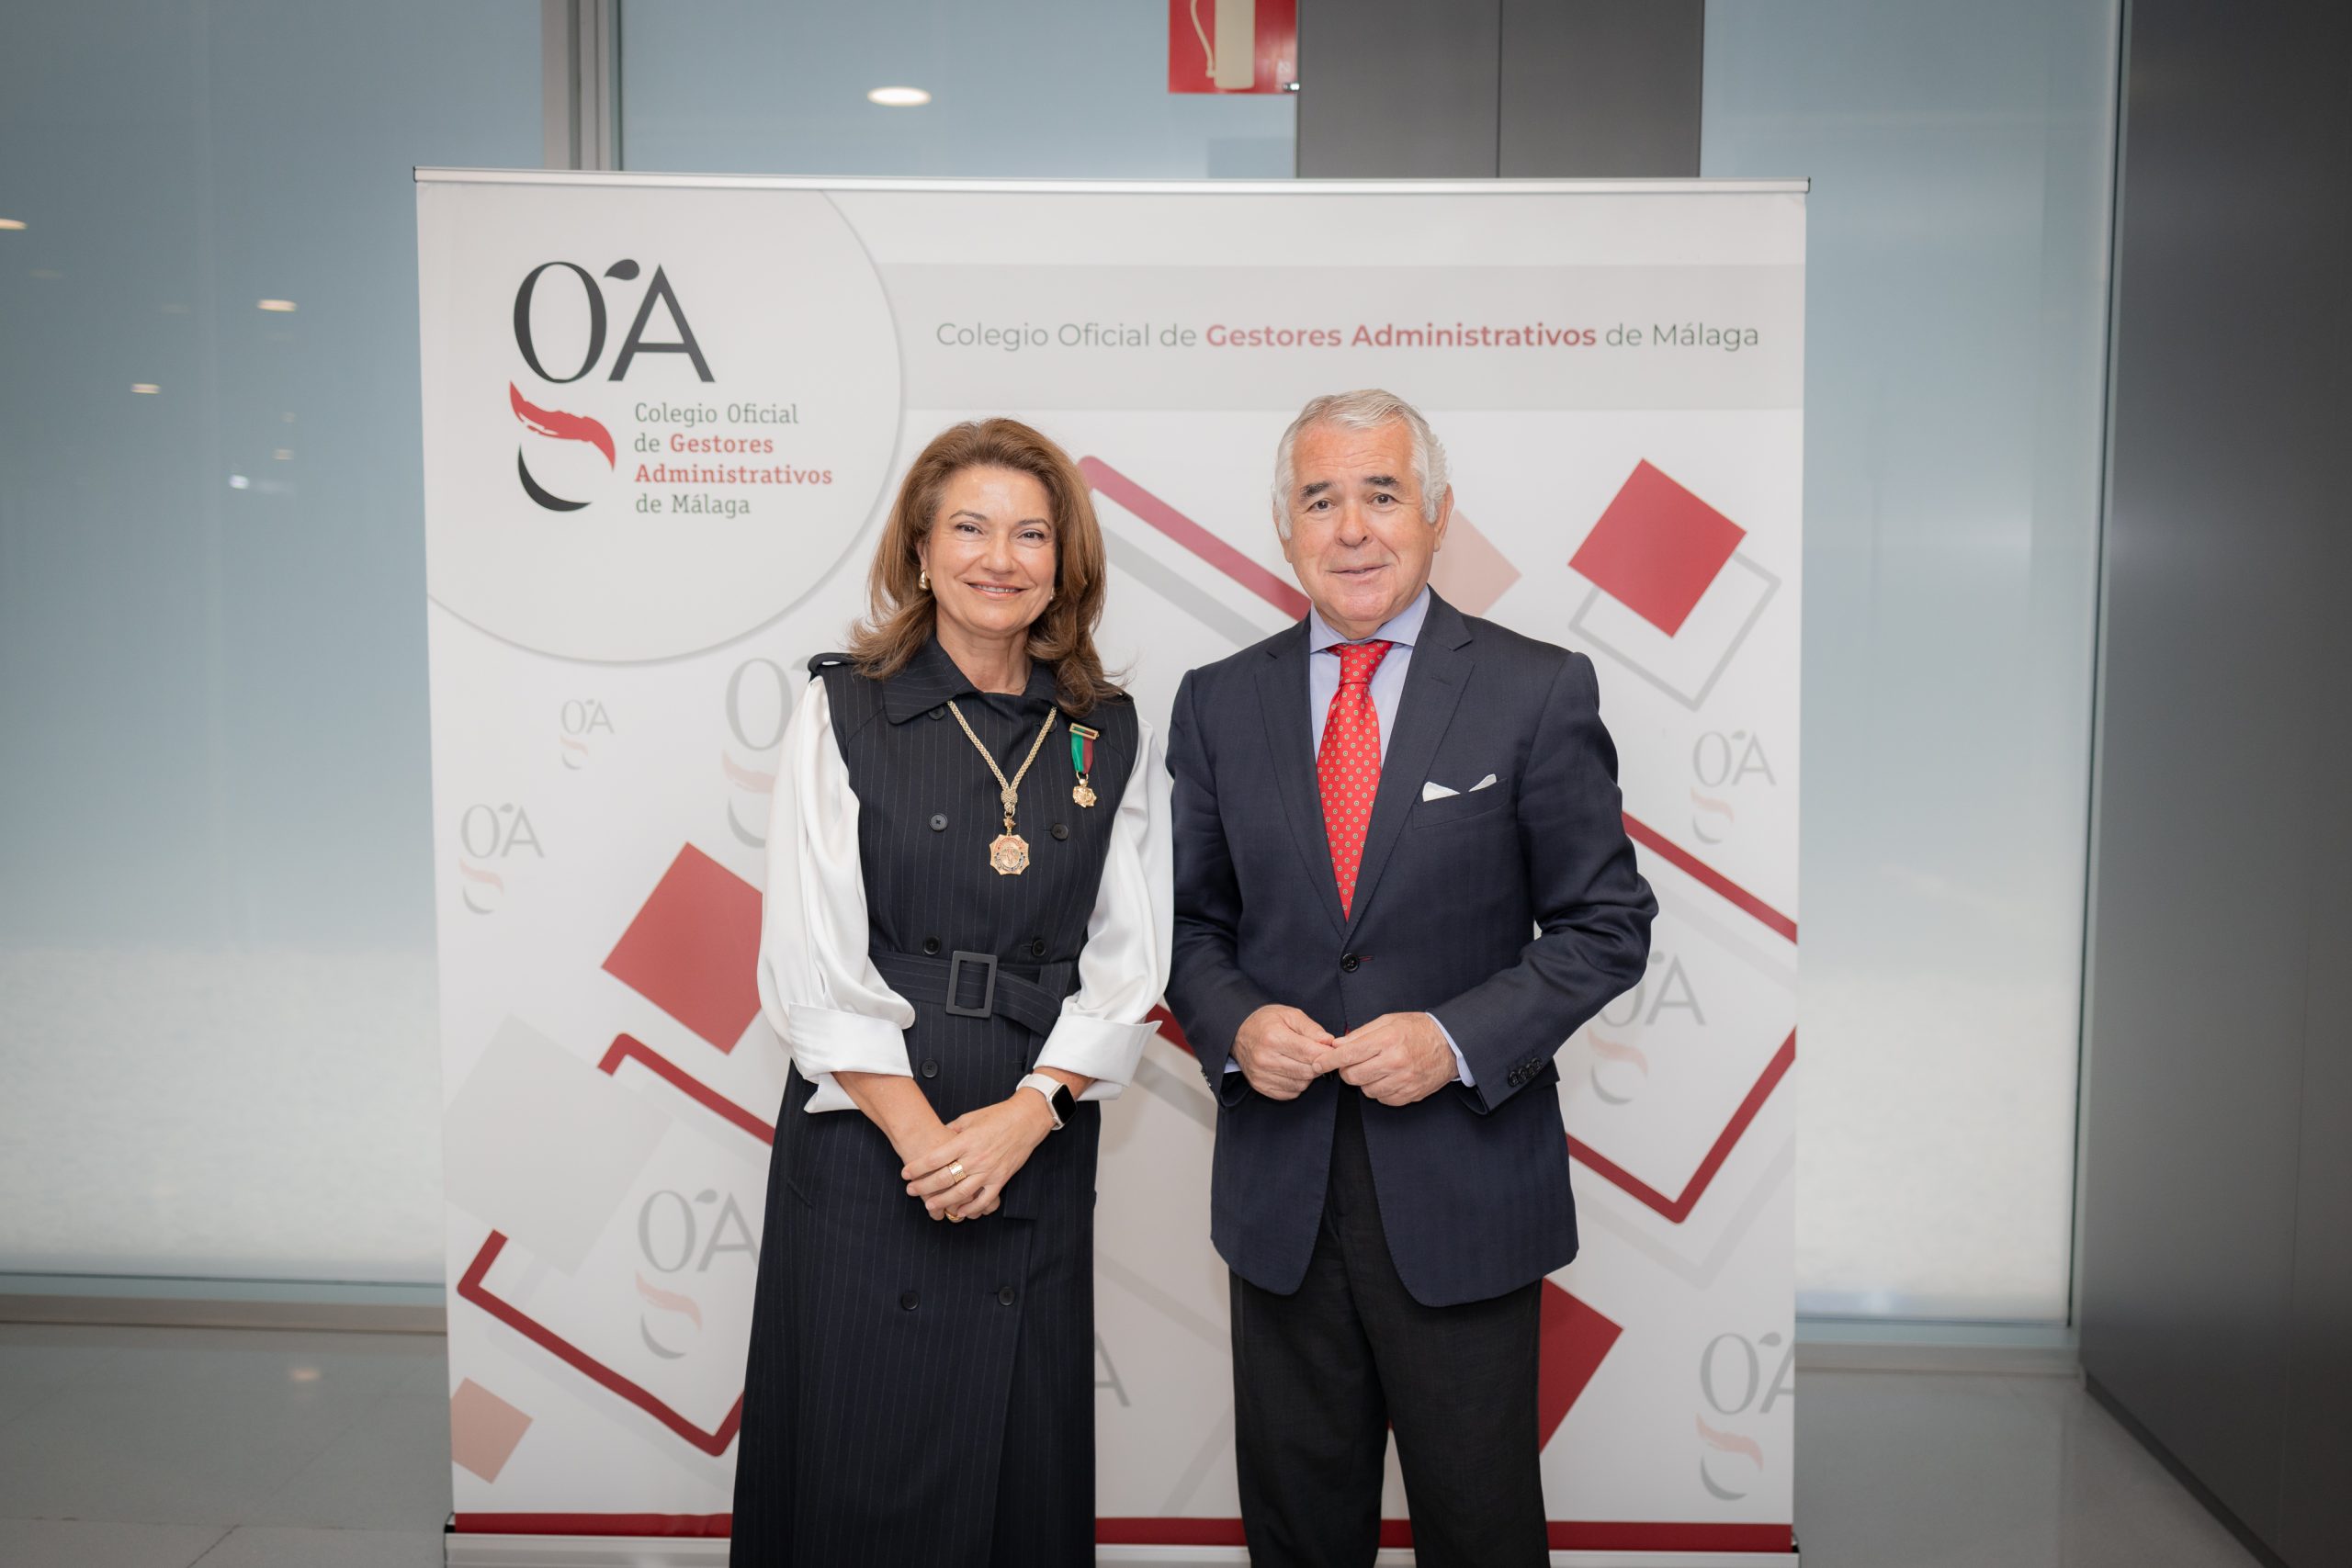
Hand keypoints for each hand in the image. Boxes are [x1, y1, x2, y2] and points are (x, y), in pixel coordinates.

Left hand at [901, 1093, 1054, 1219]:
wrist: (1026, 1120)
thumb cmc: (997, 1116)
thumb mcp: (970, 1118)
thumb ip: (952, 1131)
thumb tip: (938, 1140)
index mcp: (966, 1141)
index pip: (935, 1158)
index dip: (917, 1167)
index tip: (905, 1173)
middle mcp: (976, 1157)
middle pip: (944, 1177)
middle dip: (924, 1186)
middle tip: (910, 1190)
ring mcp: (989, 1171)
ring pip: (961, 1192)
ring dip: (942, 1201)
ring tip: (929, 1205)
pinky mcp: (1001, 1179)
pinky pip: (984, 1200)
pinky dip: (971, 1208)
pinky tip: (959, 1211)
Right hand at [1232, 1004, 1334, 1099]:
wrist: (1238, 1032)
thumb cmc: (1266, 1021)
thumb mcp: (1290, 1014)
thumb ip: (1312, 1028)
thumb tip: (1329, 1042)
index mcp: (1273, 1038)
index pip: (1309, 1053)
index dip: (1326, 1053)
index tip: (1332, 1050)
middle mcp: (1265, 1059)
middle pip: (1307, 1071)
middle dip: (1318, 1064)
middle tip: (1318, 1055)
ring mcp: (1261, 1075)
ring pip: (1300, 1084)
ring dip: (1308, 1076)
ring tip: (1303, 1061)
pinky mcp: (1260, 1086)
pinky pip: (1290, 1093)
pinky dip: (1297, 1084)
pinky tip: (1293, 1070)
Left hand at [1324, 1012, 1459, 1106]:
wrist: (1450, 1044)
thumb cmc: (1417, 1030)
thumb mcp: (1388, 1021)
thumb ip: (1360, 1034)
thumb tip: (1337, 1045)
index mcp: (1387, 1040)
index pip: (1348, 1054)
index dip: (1328, 1061)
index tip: (1316, 1064)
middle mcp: (1395, 1061)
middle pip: (1353, 1076)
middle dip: (1347, 1071)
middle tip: (1353, 1063)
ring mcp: (1403, 1081)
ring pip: (1366, 1090)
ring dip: (1365, 1081)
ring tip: (1375, 1068)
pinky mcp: (1410, 1095)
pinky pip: (1383, 1099)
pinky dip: (1380, 1091)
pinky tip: (1387, 1078)